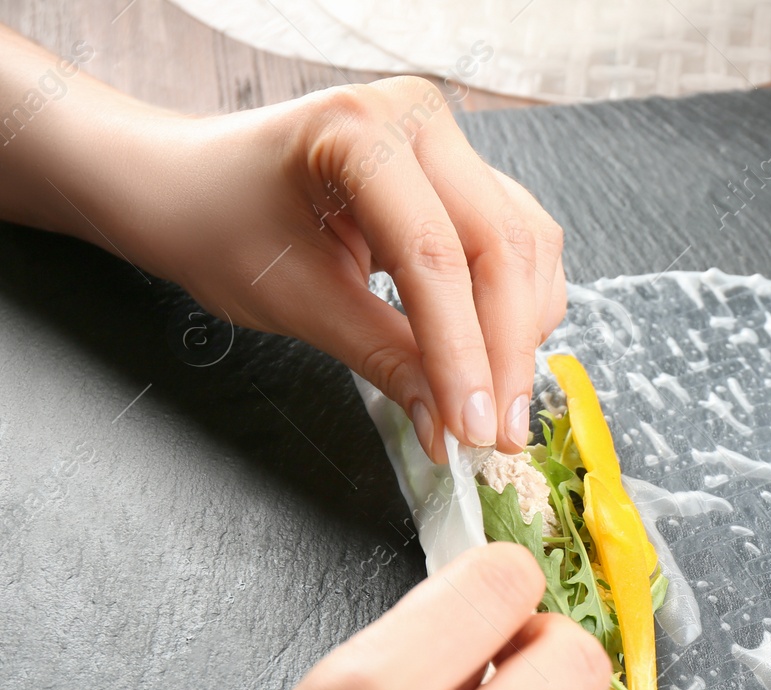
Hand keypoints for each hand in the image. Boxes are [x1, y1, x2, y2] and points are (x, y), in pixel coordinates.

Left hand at [0, 27, 563, 459]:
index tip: (474, 428)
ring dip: (522, 331)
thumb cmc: (217, 225)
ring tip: (497, 406)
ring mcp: (448, 141)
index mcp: (360, 130)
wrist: (189, 186)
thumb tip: (449, 427)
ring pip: (526, 246)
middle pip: (499, 247)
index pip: (434, 255)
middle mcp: (419, 119)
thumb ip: (384, 359)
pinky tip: (497, 355)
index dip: (463, 352)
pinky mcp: (465, 173)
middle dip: (505, 352)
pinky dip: (518, 305)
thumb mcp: (295, 302)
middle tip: (497, 434)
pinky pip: (520, 242)